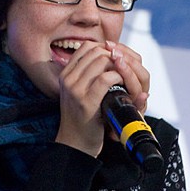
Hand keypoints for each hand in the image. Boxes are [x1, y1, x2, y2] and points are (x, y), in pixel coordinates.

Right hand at [54, 41, 149, 157]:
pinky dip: (118, 77)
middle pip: (96, 51)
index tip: (115, 58)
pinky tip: (122, 85)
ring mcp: (75, 89)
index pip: (87, 47)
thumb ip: (88, 73)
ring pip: (102, 61)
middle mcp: (68, 78)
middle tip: (123, 68)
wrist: (75, 143)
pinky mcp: (86, 101)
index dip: (105, 48)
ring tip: (123, 77)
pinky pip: (105, 78)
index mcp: (66, 73)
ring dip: (118, 66)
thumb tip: (108, 53)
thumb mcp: (79, 90)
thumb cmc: (82, 116)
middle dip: (114, 56)